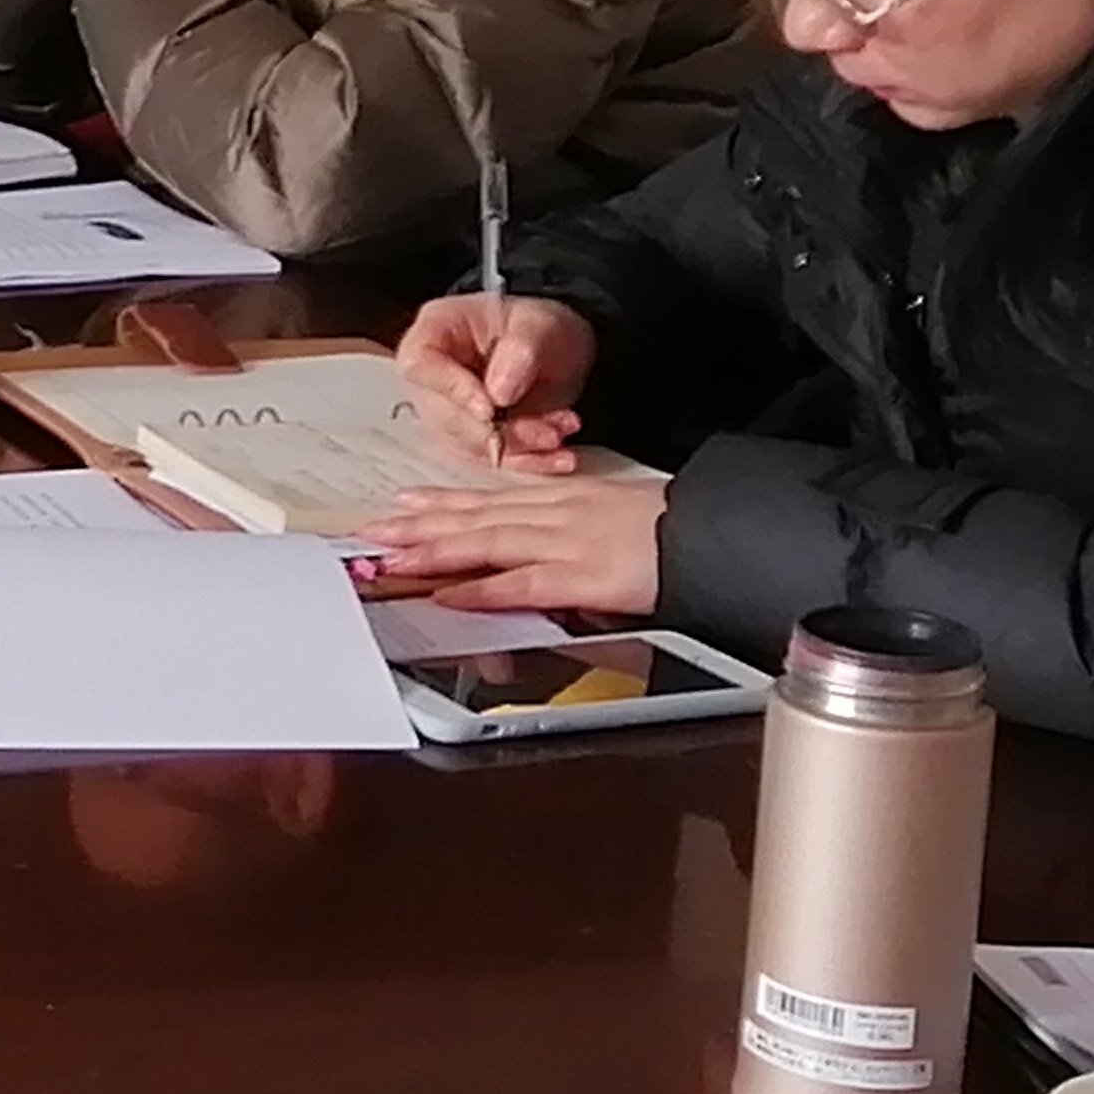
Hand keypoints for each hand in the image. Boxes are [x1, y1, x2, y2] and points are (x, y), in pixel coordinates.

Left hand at [357, 472, 668, 618]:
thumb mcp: (617, 518)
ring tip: (391, 555)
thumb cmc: (676, 528)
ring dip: (434, 550)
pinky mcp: (586, 574)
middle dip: (420, 524)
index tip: (405, 502)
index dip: (445, 501)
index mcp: (566, 499)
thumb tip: (544, 551)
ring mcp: (568, 541)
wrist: (721, 531)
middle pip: (477, 516)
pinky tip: (449, 594)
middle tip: (371, 529)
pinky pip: (523, 582)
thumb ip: (575, 532)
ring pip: (488, 541)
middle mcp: (558, 512)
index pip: (492, 499)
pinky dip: (482, 589)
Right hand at [397, 290, 597, 467]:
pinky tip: (559, 457)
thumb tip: (498, 393)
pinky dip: (530, 461)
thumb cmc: (539, 325)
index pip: (422, 366)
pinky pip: (495, 458)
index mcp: (434, 332)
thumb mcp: (539, 324)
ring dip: (520, 447)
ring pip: (472, 444)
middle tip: (546, 432)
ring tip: (560, 433)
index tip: (489, 408)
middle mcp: (434, 378)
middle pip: (446, 415)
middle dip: (498, 431)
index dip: (451, 390)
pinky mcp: (475, 437)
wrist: (560, 347)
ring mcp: (452, 411)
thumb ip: (520, 351)